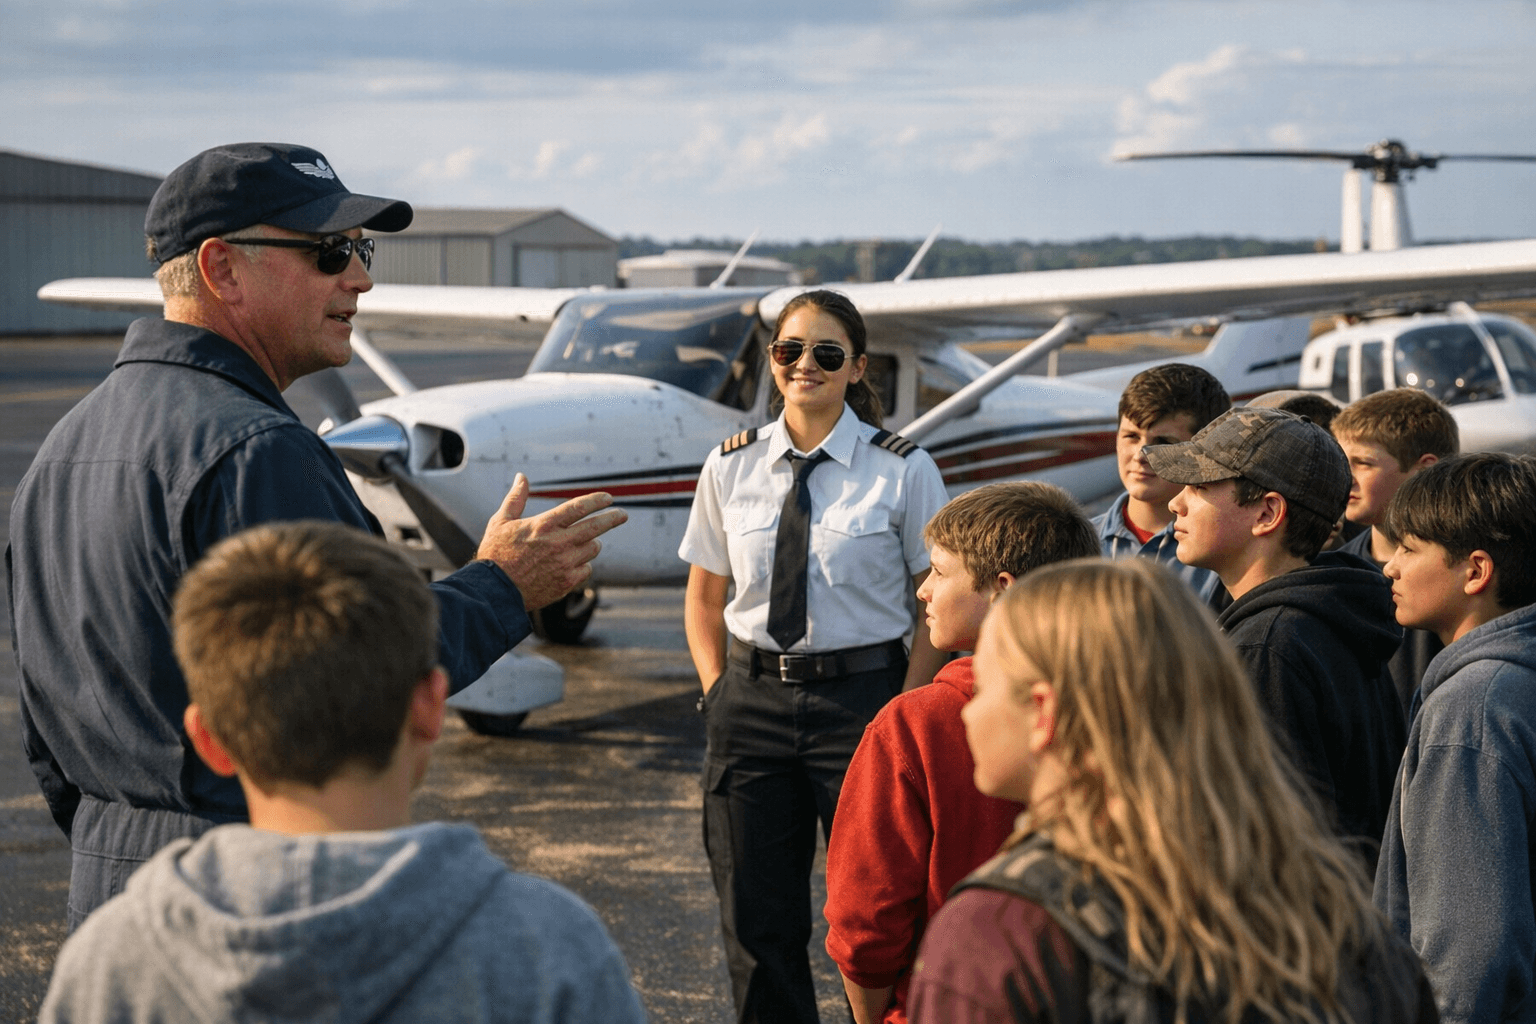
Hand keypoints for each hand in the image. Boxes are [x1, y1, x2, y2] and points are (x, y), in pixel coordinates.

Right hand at [475, 474, 627, 610]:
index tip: (608, 498)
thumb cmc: (495, 555)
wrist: (494, 592)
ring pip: (592, 549)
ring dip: (592, 543)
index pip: (578, 507)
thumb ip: (516, 498)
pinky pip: (586, 569)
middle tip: (622, 515)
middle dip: (613, 518)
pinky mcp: (566, 583)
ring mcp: (564, 564)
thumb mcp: (501, 521)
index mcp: (544, 525)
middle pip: (595, 527)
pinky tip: (572, 563)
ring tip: (585, 542)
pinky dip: (583, 564)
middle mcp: (558, 543)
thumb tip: (522, 477)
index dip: (597, 500)